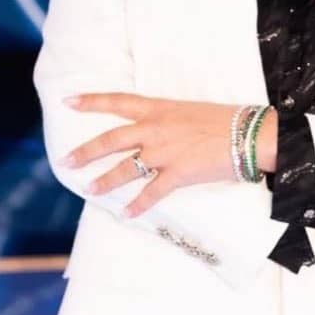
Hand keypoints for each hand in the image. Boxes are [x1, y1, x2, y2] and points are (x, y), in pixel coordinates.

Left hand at [60, 94, 264, 217]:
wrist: (248, 133)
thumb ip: (167, 120)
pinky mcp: (178, 174)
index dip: (92, 101)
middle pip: (111, 139)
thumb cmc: (224, 119)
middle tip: (65, 161)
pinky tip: (127, 214)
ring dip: (105, 181)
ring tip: (89, 190)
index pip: (118, 101)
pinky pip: (151, 193)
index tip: (68, 101)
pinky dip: (137, 205)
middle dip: (86, 151)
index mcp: (159, 108)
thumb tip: (153, 131)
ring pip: (125, 169)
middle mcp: (156, 129)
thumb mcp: (189, 110)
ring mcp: (165, 152)